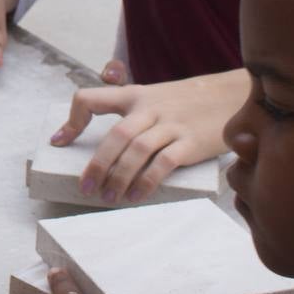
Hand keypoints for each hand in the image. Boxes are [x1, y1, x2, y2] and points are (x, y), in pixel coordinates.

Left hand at [50, 69, 245, 202]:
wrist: (233, 96)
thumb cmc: (189, 102)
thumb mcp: (155, 95)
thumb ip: (130, 110)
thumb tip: (106, 141)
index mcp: (135, 95)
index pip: (92, 98)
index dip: (72, 120)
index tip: (59, 142)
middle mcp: (150, 108)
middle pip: (115, 136)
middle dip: (97, 165)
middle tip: (86, 189)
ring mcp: (172, 124)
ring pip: (137, 150)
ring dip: (120, 177)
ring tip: (110, 198)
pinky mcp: (192, 142)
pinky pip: (164, 162)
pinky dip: (147, 181)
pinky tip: (137, 195)